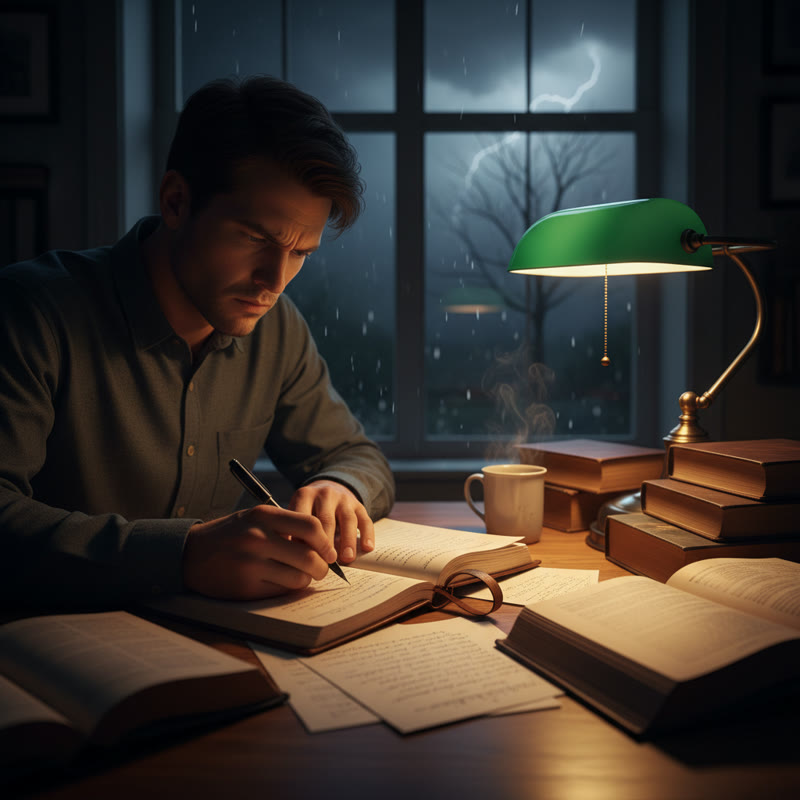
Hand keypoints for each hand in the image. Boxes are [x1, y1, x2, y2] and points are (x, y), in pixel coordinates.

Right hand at [183, 505, 337, 599]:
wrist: (189, 554)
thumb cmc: (230, 534)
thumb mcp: (254, 518)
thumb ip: (285, 526)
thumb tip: (322, 546)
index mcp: (263, 516)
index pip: (311, 526)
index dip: (325, 542)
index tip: (329, 551)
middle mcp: (258, 538)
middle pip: (309, 557)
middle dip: (321, 567)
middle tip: (320, 569)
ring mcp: (251, 564)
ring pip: (298, 578)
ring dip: (305, 580)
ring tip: (299, 576)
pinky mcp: (245, 587)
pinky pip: (281, 592)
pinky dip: (287, 589)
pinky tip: (280, 582)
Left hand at [289, 480, 374, 563]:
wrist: (327, 489)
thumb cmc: (307, 510)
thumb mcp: (296, 514)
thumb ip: (294, 532)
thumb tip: (291, 559)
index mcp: (305, 496)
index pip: (305, 518)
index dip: (307, 540)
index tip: (308, 559)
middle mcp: (325, 494)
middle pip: (326, 519)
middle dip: (327, 543)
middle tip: (327, 563)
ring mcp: (343, 499)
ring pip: (348, 519)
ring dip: (348, 540)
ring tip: (347, 559)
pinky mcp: (358, 505)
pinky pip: (365, 519)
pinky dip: (368, 534)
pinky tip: (367, 548)